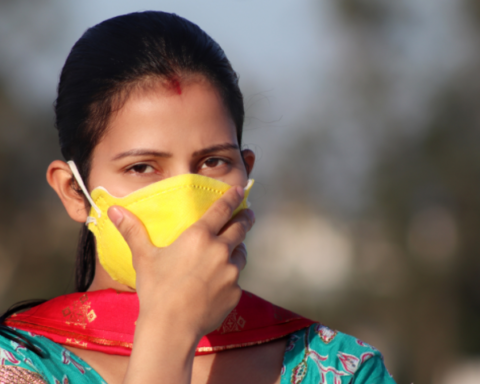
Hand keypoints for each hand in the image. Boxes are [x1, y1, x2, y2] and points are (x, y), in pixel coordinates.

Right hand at [108, 185, 254, 338]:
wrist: (171, 328)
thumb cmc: (156, 290)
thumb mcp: (144, 257)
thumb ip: (132, 231)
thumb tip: (114, 210)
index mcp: (199, 237)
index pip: (222, 210)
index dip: (232, 197)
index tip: (240, 190)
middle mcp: (220, 250)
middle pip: (240, 228)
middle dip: (246, 219)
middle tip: (248, 214)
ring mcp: (231, 272)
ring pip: (241, 254)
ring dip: (237, 250)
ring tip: (228, 253)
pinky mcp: (236, 292)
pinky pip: (237, 280)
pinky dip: (230, 278)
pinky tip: (216, 285)